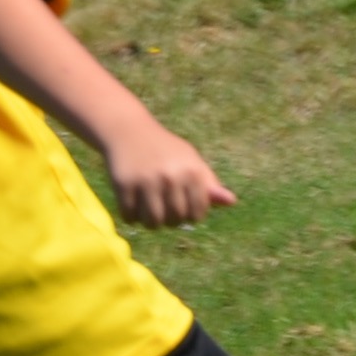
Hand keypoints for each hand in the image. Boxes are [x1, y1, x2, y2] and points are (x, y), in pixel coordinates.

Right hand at [101, 120, 235, 227]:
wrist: (128, 132)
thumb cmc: (166, 152)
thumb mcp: (191, 162)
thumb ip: (209, 185)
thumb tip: (231, 202)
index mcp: (192, 172)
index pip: (197, 215)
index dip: (189, 215)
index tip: (183, 205)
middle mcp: (171, 177)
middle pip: (175, 221)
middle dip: (170, 219)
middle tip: (163, 205)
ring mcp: (146, 181)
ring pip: (152, 223)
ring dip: (150, 221)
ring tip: (148, 210)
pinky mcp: (123, 185)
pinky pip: (130, 217)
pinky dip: (130, 216)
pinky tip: (132, 203)